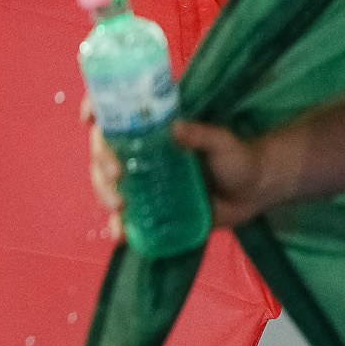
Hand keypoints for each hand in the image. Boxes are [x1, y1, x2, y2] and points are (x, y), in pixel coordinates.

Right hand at [83, 100, 282, 241]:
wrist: (255, 193)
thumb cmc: (239, 159)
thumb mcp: (223, 142)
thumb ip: (203, 135)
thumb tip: (175, 129)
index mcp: (153, 128)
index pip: (115, 113)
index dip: (95, 110)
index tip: (88, 120)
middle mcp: (140, 152)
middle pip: (103, 152)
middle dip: (101, 163)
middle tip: (116, 175)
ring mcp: (142, 180)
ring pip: (107, 183)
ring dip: (104, 194)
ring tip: (119, 207)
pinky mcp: (149, 207)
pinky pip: (125, 217)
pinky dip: (118, 226)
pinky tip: (119, 234)